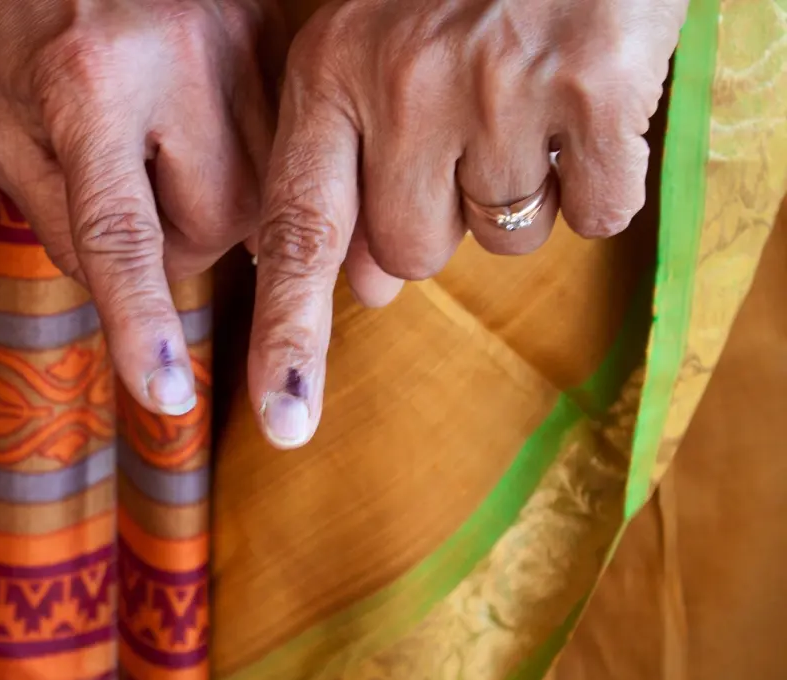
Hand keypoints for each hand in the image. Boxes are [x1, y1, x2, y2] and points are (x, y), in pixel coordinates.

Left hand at [0, 0, 278, 414]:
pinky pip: (291, 145)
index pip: (121, 235)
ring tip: (169, 162)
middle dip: (178, 245)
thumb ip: (62, 225)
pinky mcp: (274, 30)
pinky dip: (253, 170)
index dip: (141, 323)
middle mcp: (176, 57)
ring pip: (268, 191)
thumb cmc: (14, 33)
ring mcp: (239, 38)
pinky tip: (209, 140)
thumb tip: (135, 296)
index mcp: (85, 85)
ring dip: (219, 209)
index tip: (164, 397)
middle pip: (216, 222)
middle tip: (137, 207)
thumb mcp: (4, 135)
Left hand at [248, 0, 686, 447]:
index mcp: (331, 76)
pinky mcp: (596, 86)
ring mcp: (499, 85)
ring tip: (526, 107)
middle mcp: (402, 83)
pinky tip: (587, 112)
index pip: (298, 233)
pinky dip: (599, 182)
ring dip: (519, 198)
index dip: (289, 333)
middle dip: (439, 224)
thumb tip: (359, 289)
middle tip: (466, 136)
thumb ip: (348, 169)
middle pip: (409, 256)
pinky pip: (595, 212)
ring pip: (502, 238)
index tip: (284, 419)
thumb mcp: (374, 56)